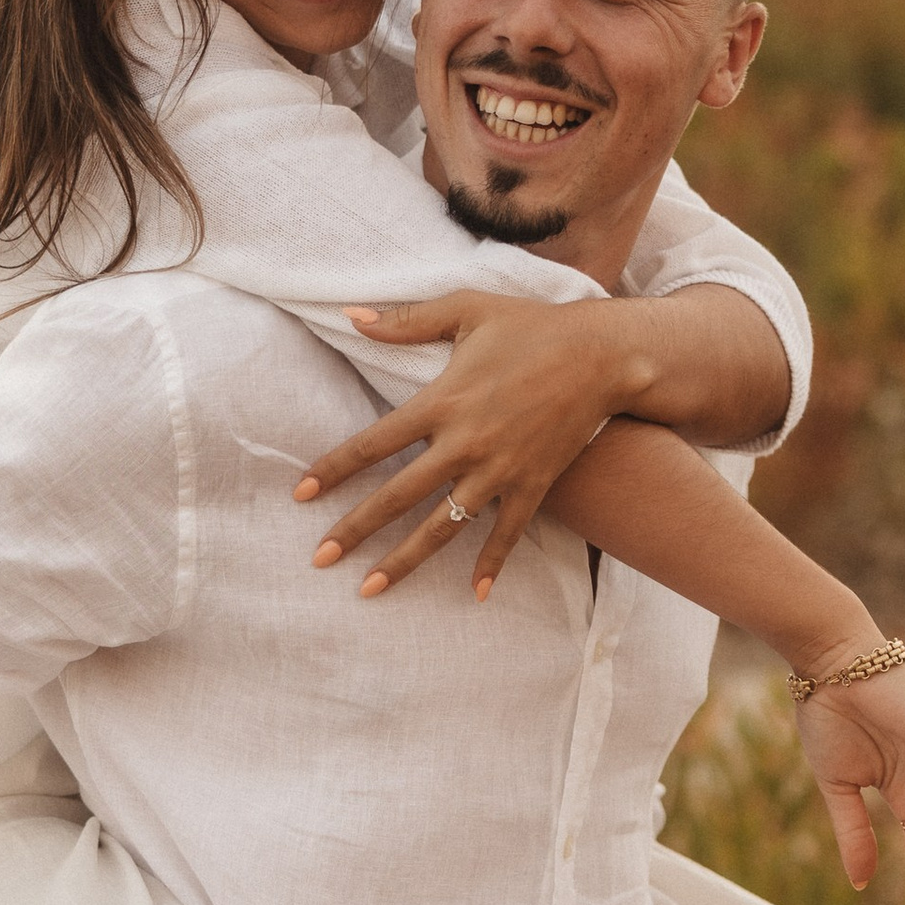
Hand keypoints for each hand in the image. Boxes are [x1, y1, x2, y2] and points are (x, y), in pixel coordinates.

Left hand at [294, 294, 637, 598]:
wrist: (603, 354)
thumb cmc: (532, 326)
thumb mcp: (466, 309)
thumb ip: (406, 320)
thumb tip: (350, 315)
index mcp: (441, 401)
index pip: (372, 444)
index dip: (333, 470)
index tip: (301, 495)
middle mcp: (464, 443)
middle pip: (396, 496)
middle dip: (354, 530)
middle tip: (319, 559)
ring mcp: (499, 470)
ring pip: (441, 526)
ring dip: (403, 561)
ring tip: (369, 588)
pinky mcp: (532, 484)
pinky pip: (506, 533)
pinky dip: (492, 564)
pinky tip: (476, 595)